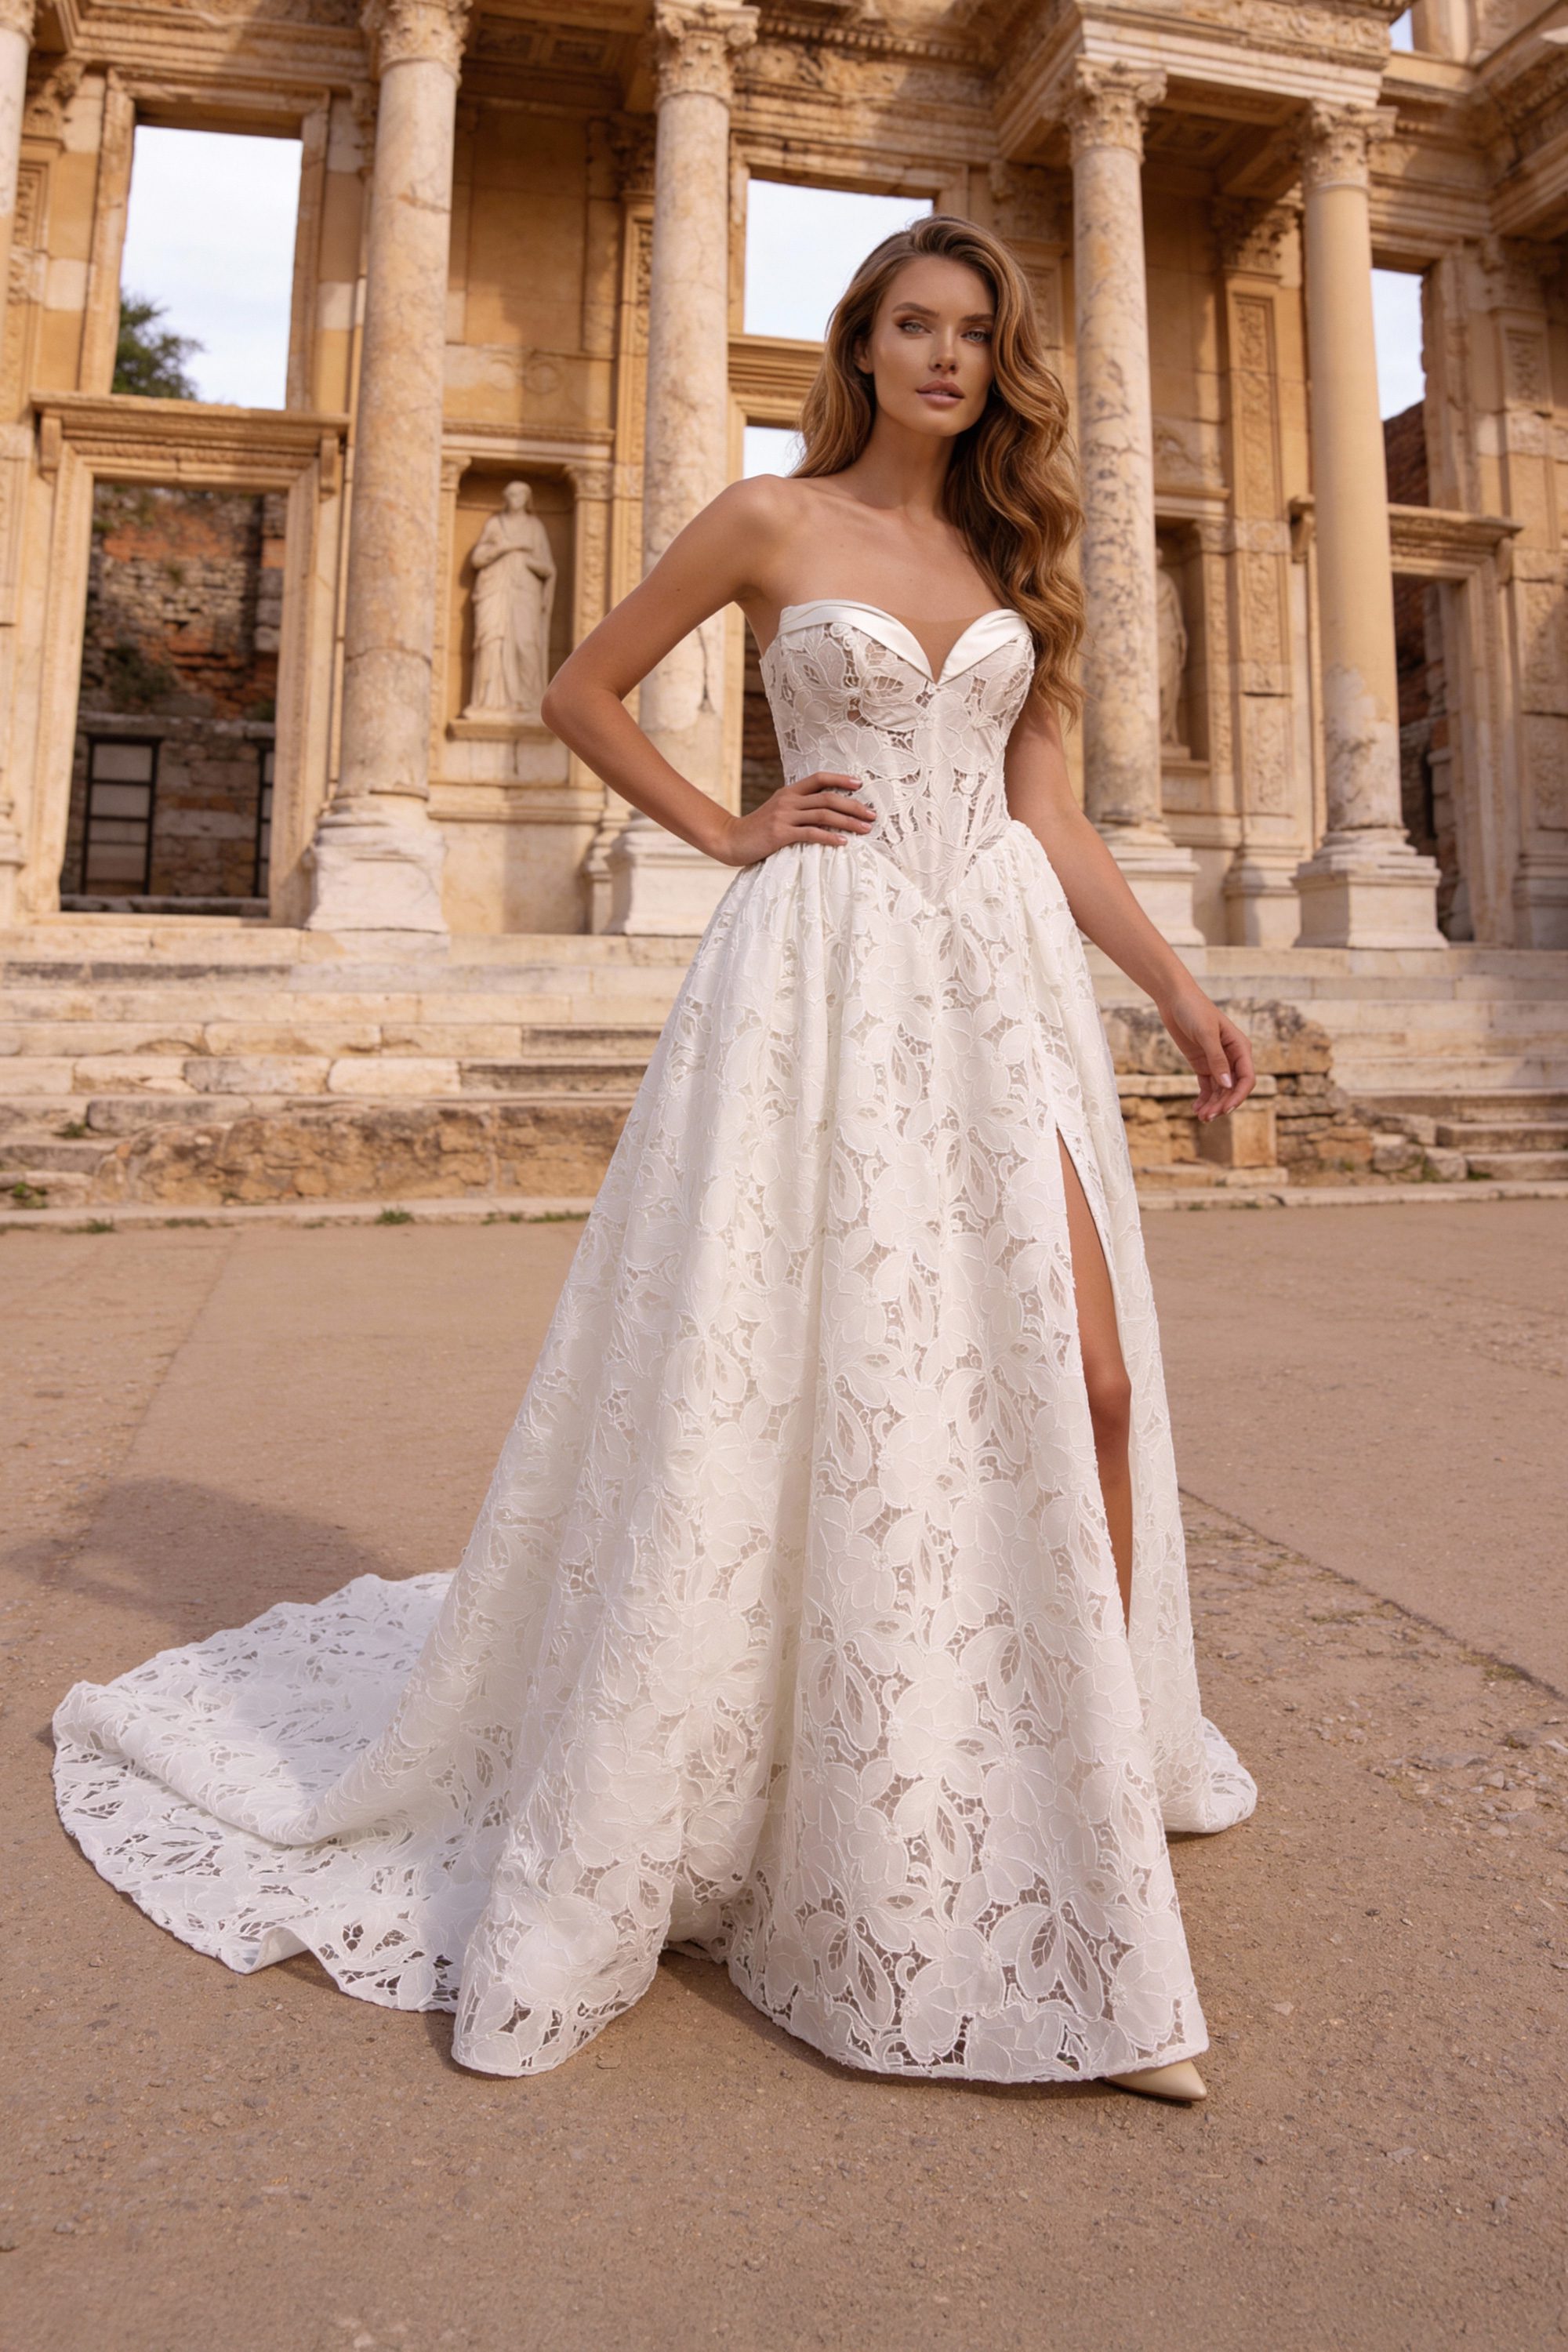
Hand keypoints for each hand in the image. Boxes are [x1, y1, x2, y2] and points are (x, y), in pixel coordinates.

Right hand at [714, 773, 875, 867]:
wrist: (732, 840)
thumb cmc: (759, 830)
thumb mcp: (778, 811)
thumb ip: (798, 807)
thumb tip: (825, 810)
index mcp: (789, 792)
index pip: (819, 778)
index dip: (841, 779)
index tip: (860, 784)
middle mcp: (788, 800)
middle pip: (828, 798)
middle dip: (853, 805)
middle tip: (872, 814)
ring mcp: (784, 816)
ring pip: (823, 814)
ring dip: (848, 822)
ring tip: (865, 829)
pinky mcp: (780, 834)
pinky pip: (811, 834)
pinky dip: (830, 837)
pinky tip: (844, 842)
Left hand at [1157, 985, 1255, 1121]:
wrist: (1174, 999)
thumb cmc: (1194, 1010)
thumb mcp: (1206, 1033)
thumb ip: (1216, 1059)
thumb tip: (1227, 1084)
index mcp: (1240, 1047)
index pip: (1246, 1078)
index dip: (1238, 1096)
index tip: (1225, 1109)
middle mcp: (1232, 1057)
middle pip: (1233, 1088)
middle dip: (1223, 1104)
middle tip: (1208, 1117)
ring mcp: (1217, 1062)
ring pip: (1220, 1090)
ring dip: (1213, 1105)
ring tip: (1201, 1117)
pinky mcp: (1202, 1064)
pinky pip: (1207, 1086)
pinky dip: (1204, 1099)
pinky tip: (1196, 1109)